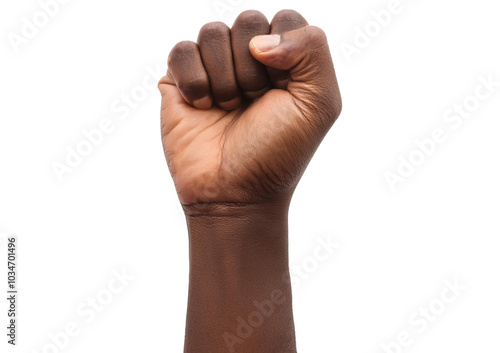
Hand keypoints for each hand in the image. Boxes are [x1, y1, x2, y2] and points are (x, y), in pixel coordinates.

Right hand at [158, 9, 341, 206]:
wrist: (235, 192)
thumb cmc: (278, 151)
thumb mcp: (320, 102)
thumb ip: (312, 49)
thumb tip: (258, 40)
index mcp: (286, 59)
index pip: (285, 20)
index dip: (284, 56)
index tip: (280, 93)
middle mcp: (249, 58)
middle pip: (248, 21)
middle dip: (252, 70)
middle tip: (253, 103)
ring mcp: (214, 67)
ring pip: (212, 32)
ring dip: (224, 80)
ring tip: (228, 109)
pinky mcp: (179, 79)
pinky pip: (181, 50)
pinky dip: (194, 81)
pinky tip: (203, 107)